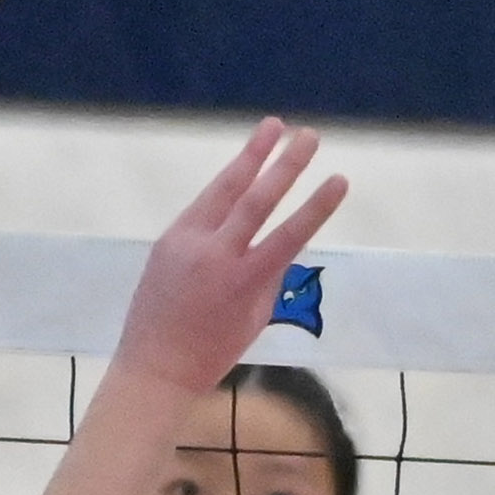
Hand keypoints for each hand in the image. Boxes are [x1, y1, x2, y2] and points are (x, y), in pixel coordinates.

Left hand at [114, 122, 350, 399]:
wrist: (154, 368)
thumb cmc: (212, 352)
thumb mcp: (253, 318)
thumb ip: (268, 277)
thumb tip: (282, 243)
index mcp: (243, 282)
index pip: (290, 235)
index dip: (317, 206)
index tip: (340, 179)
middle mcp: (215, 256)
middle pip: (257, 200)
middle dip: (287, 165)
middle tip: (310, 136)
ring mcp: (187, 243)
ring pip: (224, 190)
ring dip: (251, 156)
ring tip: (273, 126)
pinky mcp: (168, 239)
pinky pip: (203, 207)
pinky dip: (225, 187)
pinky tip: (242, 169)